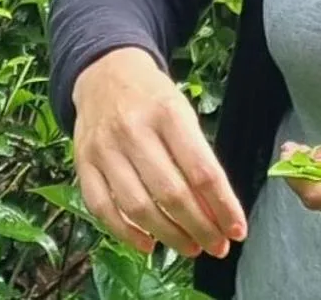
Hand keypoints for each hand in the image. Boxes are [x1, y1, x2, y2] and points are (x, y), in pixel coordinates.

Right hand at [72, 47, 247, 260]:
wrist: (105, 73)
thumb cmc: (153, 98)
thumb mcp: (183, 112)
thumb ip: (198, 157)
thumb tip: (216, 211)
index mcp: (167, 113)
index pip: (202, 170)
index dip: (223, 206)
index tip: (237, 230)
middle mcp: (133, 130)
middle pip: (171, 194)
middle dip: (200, 228)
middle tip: (217, 246)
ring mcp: (104, 148)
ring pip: (138, 207)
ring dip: (169, 236)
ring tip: (191, 247)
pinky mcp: (83, 162)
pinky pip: (102, 208)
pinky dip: (126, 234)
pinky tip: (148, 245)